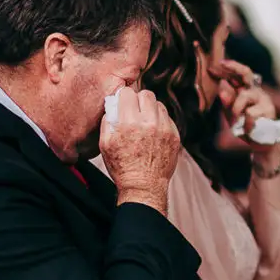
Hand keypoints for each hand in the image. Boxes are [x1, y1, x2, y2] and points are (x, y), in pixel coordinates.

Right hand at [99, 88, 179, 213]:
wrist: (144, 187)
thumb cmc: (122, 167)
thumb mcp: (105, 144)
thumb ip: (107, 120)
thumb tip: (113, 105)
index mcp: (129, 123)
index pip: (128, 92)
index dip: (124, 97)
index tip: (123, 103)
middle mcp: (149, 123)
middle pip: (147, 94)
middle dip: (139, 100)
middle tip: (134, 111)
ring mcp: (165, 129)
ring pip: (159, 105)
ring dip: (151, 110)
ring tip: (145, 122)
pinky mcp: (175, 136)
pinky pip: (168, 118)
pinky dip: (160, 122)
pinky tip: (154, 133)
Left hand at [217, 60, 278, 152]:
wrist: (260, 143)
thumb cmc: (245, 126)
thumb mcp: (231, 114)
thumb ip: (226, 102)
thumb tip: (221, 87)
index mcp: (246, 91)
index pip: (238, 75)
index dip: (228, 68)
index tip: (217, 63)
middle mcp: (256, 91)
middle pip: (246, 72)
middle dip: (234, 66)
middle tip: (221, 64)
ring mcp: (264, 99)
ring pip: (243, 96)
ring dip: (235, 109)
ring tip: (237, 121)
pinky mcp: (268, 109)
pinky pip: (249, 113)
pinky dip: (244, 123)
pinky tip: (248, 129)